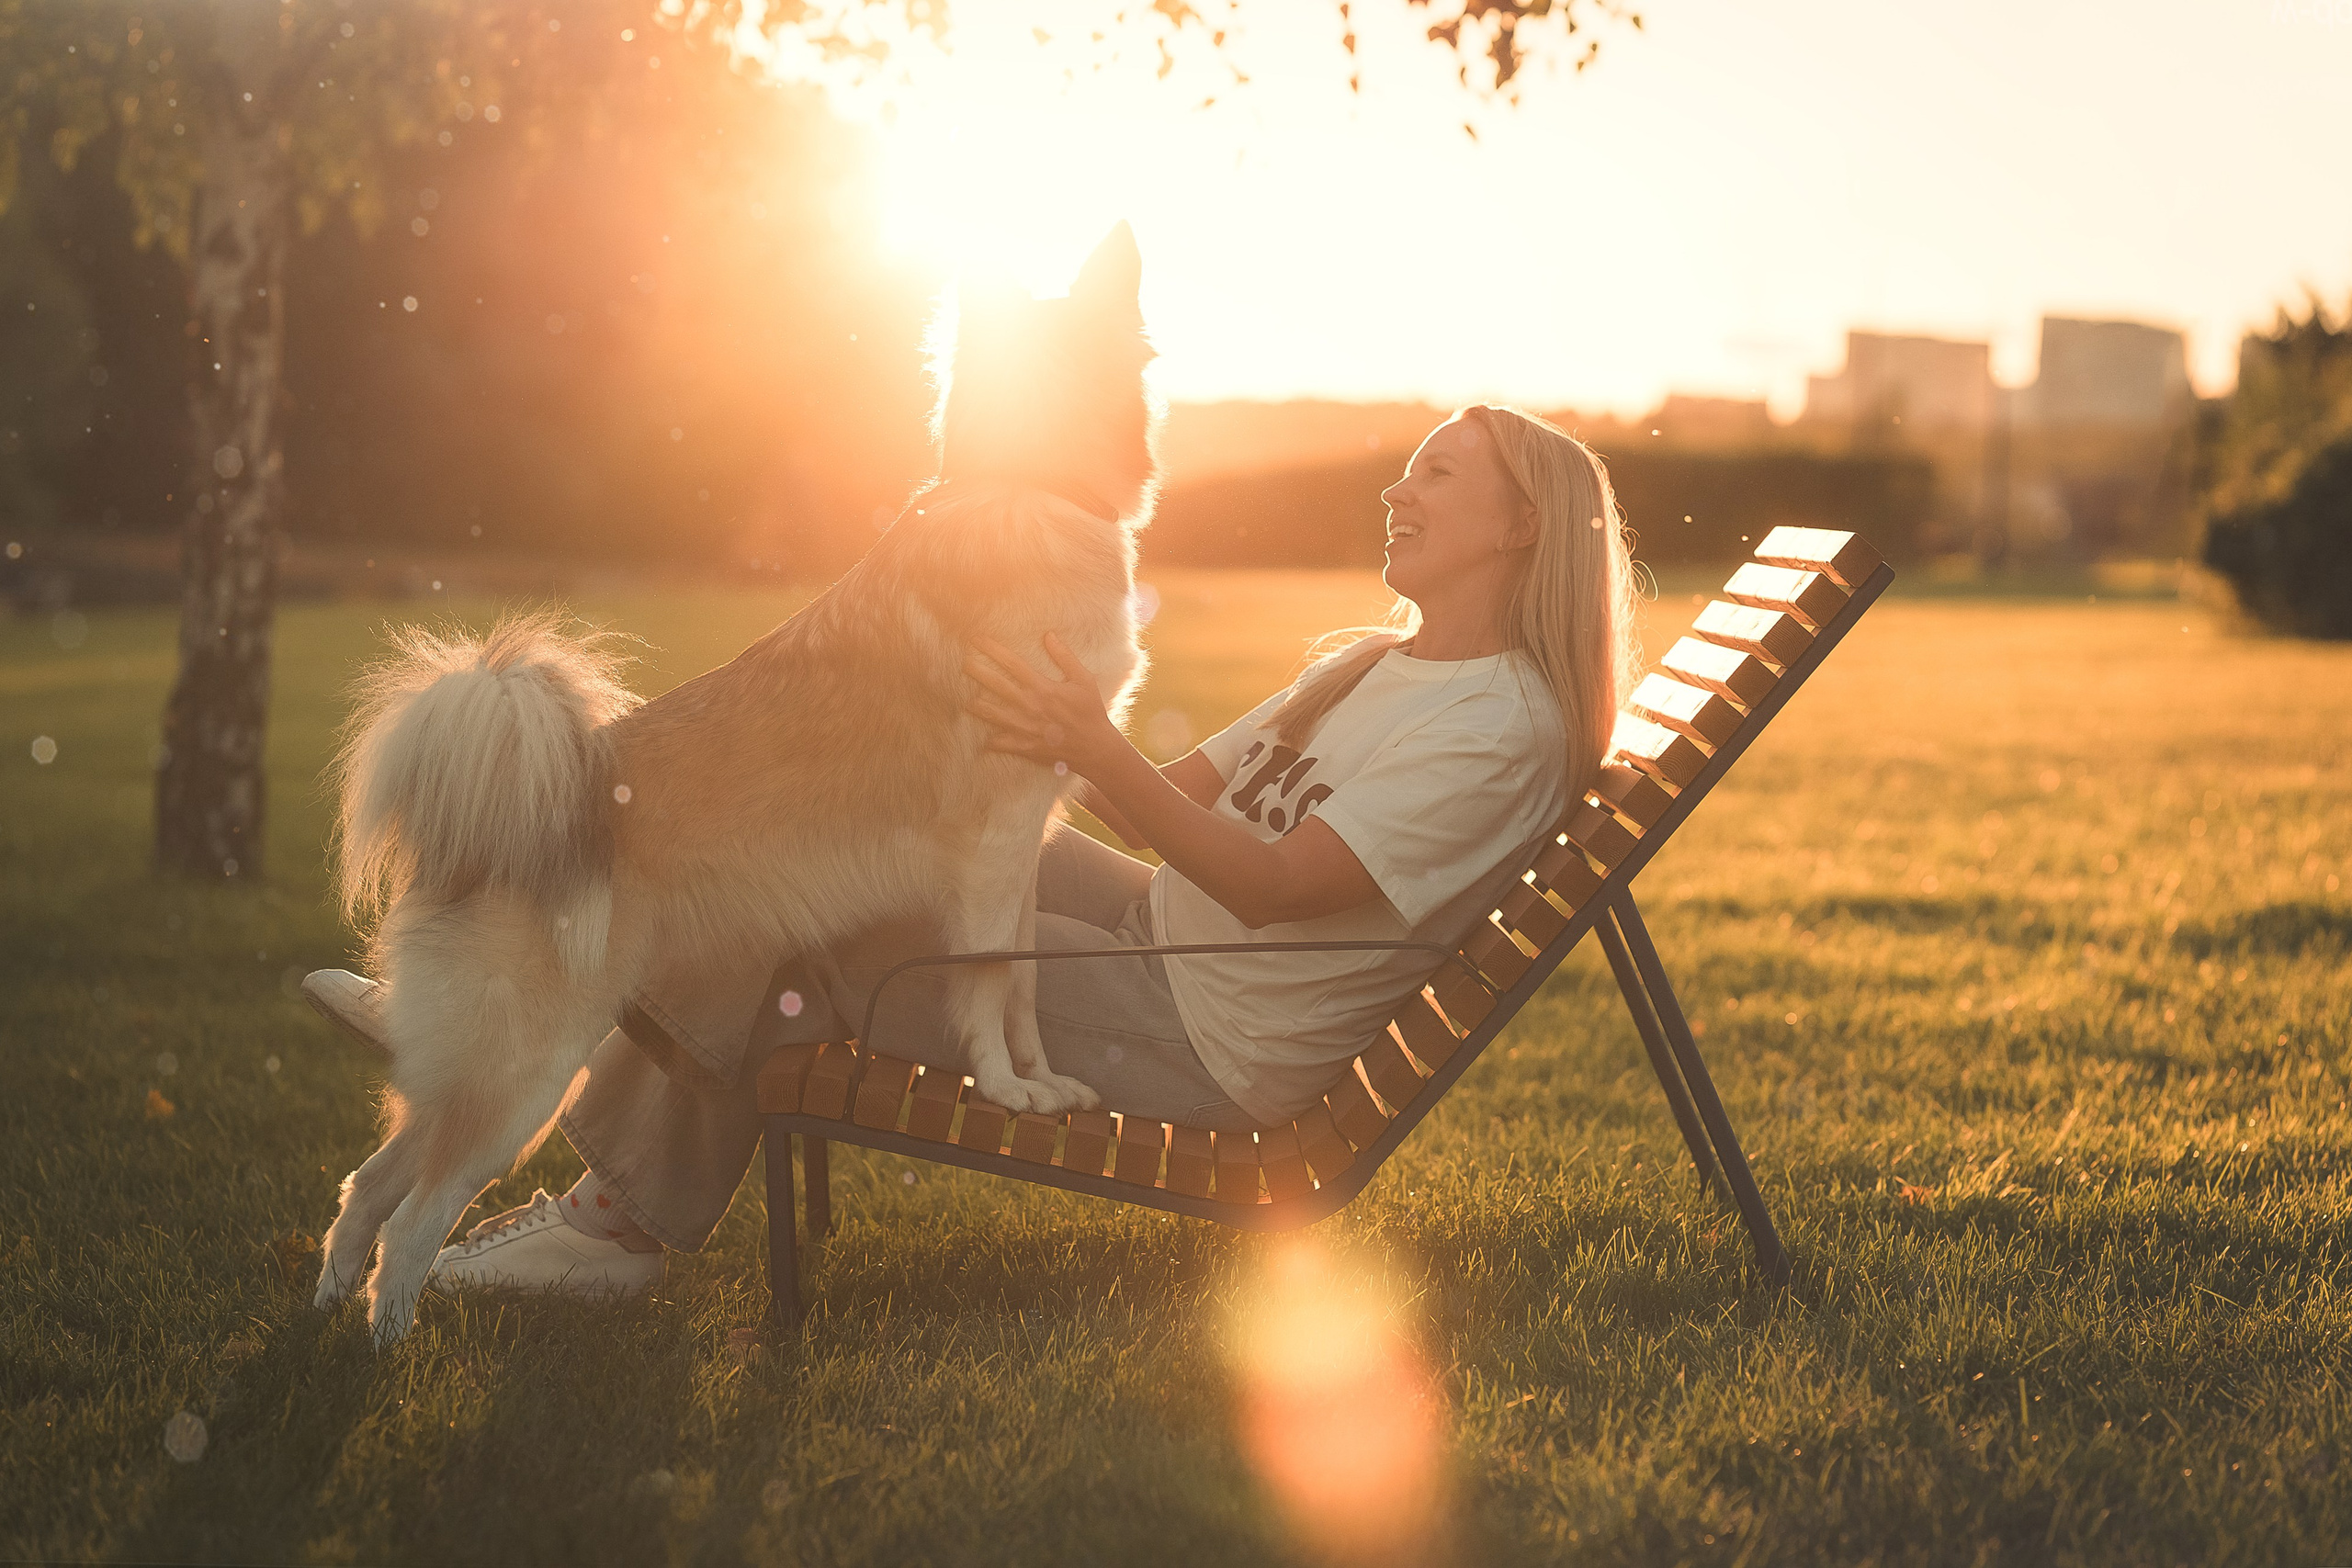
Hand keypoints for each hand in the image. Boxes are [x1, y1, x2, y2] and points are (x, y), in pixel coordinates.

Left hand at [964, 633, 1127, 777]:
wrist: (1095, 748)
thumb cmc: (1091, 712)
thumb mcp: (1084, 680)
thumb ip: (1065, 657)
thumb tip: (1049, 635)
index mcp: (1042, 687)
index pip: (1012, 663)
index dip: (992, 650)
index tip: (977, 640)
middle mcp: (1029, 705)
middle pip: (995, 685)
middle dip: (977, 671)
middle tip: (964, 663)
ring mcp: (1024, 727)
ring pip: (991, 714)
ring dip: (977, 705)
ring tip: (967, 700)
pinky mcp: (1024, 746)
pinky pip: (999, 743)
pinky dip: (990, 740)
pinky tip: (984, 737)